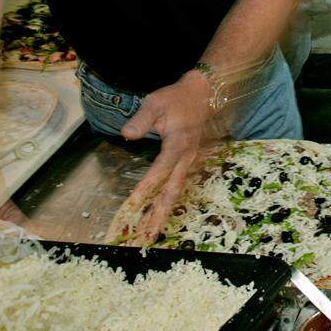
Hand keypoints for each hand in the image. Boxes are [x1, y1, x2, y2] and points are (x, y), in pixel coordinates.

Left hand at [120, 72, 216, 241]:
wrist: (204, 94)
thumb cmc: (176, 98)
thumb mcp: (156, 102)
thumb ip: (141, 120)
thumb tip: (127, 135)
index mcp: (178, 144)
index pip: (160, 170)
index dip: (146, 186)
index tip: (133, 203)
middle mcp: (187, 157)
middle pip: (173, 191)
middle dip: (159, 214)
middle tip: (148, 236)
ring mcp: (190, 161)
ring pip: (176, 192)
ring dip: (163, 213)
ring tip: (151, 233)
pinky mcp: (189, 162)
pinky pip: (178, 185)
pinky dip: (168, 202)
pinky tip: (159, 213)